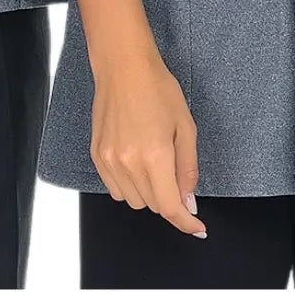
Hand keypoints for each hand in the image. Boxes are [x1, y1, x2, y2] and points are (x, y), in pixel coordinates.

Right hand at [89, 51, 206, 237]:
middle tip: (175, 173)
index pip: (170, 207)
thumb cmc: (157, 88)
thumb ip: (188, 168)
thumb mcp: (185, 126)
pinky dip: (130, 186)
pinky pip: (115, 189)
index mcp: (154, 155)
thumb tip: (188, 200)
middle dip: (170, 199)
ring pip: (133, 201)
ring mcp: (109, 160)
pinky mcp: (97, 155)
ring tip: (154, 162)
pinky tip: (136, 162)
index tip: (196, 227)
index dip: (186, 222)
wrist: (123, 67)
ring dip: (149, 193)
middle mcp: (128, 162)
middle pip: (153, 206)